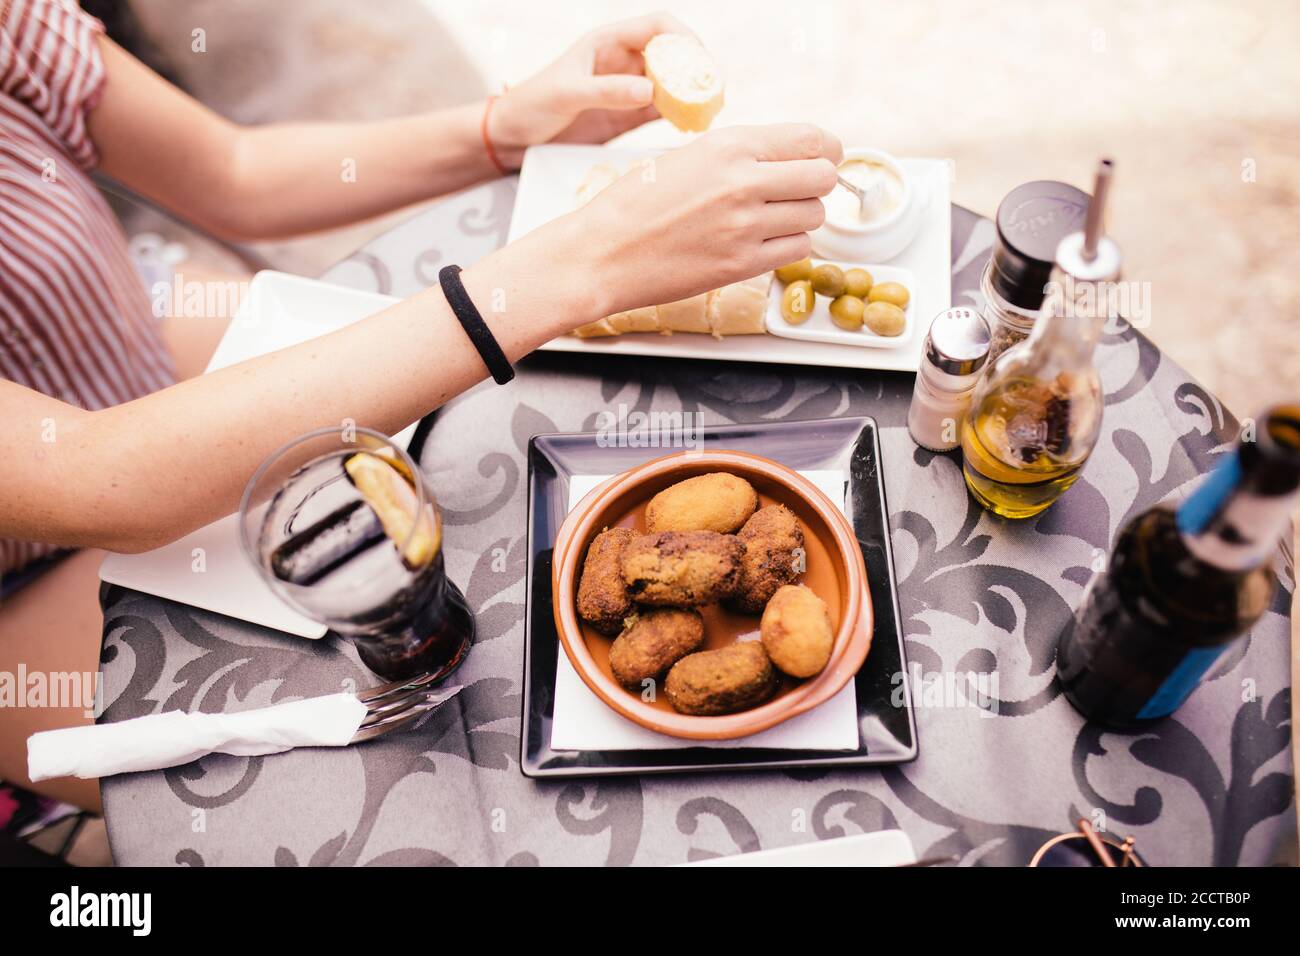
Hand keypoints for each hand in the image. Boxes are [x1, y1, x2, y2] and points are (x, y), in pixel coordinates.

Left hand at [487, 12, 692, 168]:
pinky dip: (678, 117)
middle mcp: (622, 61)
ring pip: (670, 84)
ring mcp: (626, 88)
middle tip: (716, 92)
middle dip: (696, 69)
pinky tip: (690, 128)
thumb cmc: (532, 105)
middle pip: (672, 55)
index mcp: (607, 42)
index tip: (702, 61)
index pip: (657, 27)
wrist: (512, 136)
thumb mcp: (567, 95)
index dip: (685, 37)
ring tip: (710, 112)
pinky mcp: (625, 116)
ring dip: (691, 95)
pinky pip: (660, 111)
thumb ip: (607, 92)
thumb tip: (651, 90)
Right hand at [570, 124, 842, 316]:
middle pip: (823, 177)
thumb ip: (740, 155)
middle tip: (801, 191)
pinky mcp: (741, 264)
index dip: (827, 149)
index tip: (825, 157)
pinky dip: (789, 245)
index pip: (811, 139)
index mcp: (728, 146)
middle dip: (818, 183)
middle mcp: (742, 182)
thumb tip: (788, 158)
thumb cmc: (635, 204)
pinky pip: (797, 250)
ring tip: (774, 218)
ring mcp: (744, 226)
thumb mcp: (688, 157)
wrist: (602, 253)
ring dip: (803, 217)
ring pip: (814, 216)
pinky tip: (764, 241)